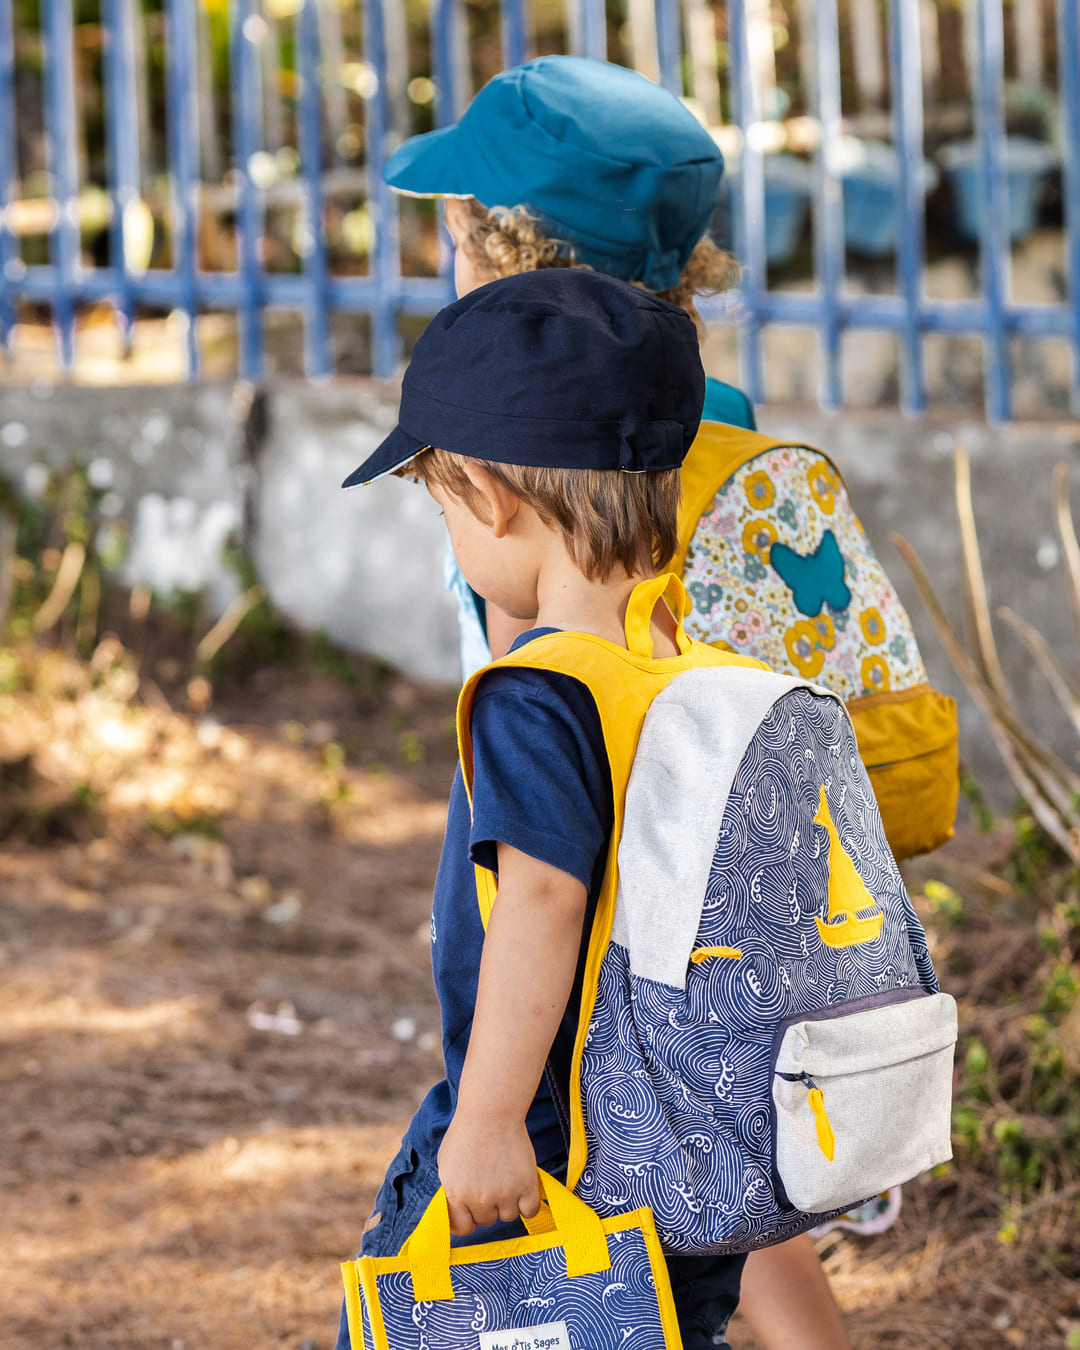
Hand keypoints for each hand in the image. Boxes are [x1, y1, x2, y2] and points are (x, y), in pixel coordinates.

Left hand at [437, 1113, 540, 1235]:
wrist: (491, 1112)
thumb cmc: (467, 1132)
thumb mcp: (447, 1164)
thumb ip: (452, 1191)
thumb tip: (458, 1211)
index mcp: (456, 1193)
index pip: (463, 1228)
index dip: (469, 1219)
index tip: (473, 1210)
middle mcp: (479, 1198)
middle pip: (487, 1220)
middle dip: (489, 1205)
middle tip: (491, 1181)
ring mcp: (504, 1194)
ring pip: (508, 1216)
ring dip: (508, 1202)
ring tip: (506, 1177)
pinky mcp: (526, 1186)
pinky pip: (529, 1211)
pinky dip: (527, 1203)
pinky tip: (523, 1186)